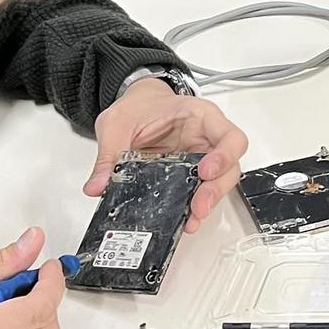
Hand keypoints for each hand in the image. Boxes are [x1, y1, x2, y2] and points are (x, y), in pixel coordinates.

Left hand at [88, 76, 248, 233]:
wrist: (136, 108)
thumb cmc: (138, 107)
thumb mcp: (117, 124)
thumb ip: (109, 155)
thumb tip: (97, 186)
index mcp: (200, 116)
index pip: (230, 136)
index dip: (225, 156)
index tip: (206, 171)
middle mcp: (207, 139)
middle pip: (230, 167)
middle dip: (216, 189)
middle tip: (199, 206)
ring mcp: (202, 159)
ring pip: (219, 184)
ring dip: (208, 202)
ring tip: (191, 219)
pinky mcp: (191, 175)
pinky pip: (199, 193)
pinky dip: (193, 209)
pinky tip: (185, 221)